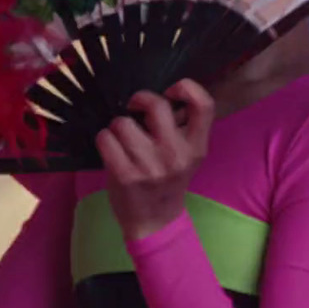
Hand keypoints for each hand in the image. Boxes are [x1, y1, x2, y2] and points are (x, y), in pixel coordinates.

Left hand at [96, 79, 213, 243]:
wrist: (154, 220)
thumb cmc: (168, 181)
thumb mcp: (187, 156)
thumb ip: (181, 128)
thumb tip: (162, 95)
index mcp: (196, 147)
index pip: (204, 104)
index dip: (187, 87)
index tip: (171, 92)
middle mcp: (177, 155)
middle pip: (156, 105)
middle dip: (139, 100)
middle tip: (134, 107)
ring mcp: (150, 166)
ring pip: (122, 123)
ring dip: (116, 126)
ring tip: (121, 138)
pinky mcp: (125, 175)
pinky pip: (106, 139)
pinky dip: (104, 139)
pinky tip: (110, 148)